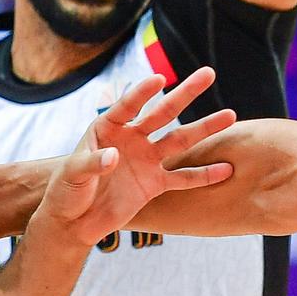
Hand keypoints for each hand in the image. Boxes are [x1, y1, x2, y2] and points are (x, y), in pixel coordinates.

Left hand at [33, 68, 234, 247]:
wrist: (74, 222)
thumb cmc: (66, 192)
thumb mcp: (72, 175)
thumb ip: (92, 164)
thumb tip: (113, 157)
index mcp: (108, 128)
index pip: (128, 105)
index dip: (142, 93)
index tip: (160, 79)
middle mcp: (131, 138)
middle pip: (162, 113)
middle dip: (185, 94)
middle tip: (208, 74)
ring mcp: (146, 160)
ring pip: (180, 140)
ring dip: (204, 128)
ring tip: (230, 115)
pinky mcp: (154, 185)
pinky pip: (182, 178)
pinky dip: (203, 176)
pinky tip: (225, 169)